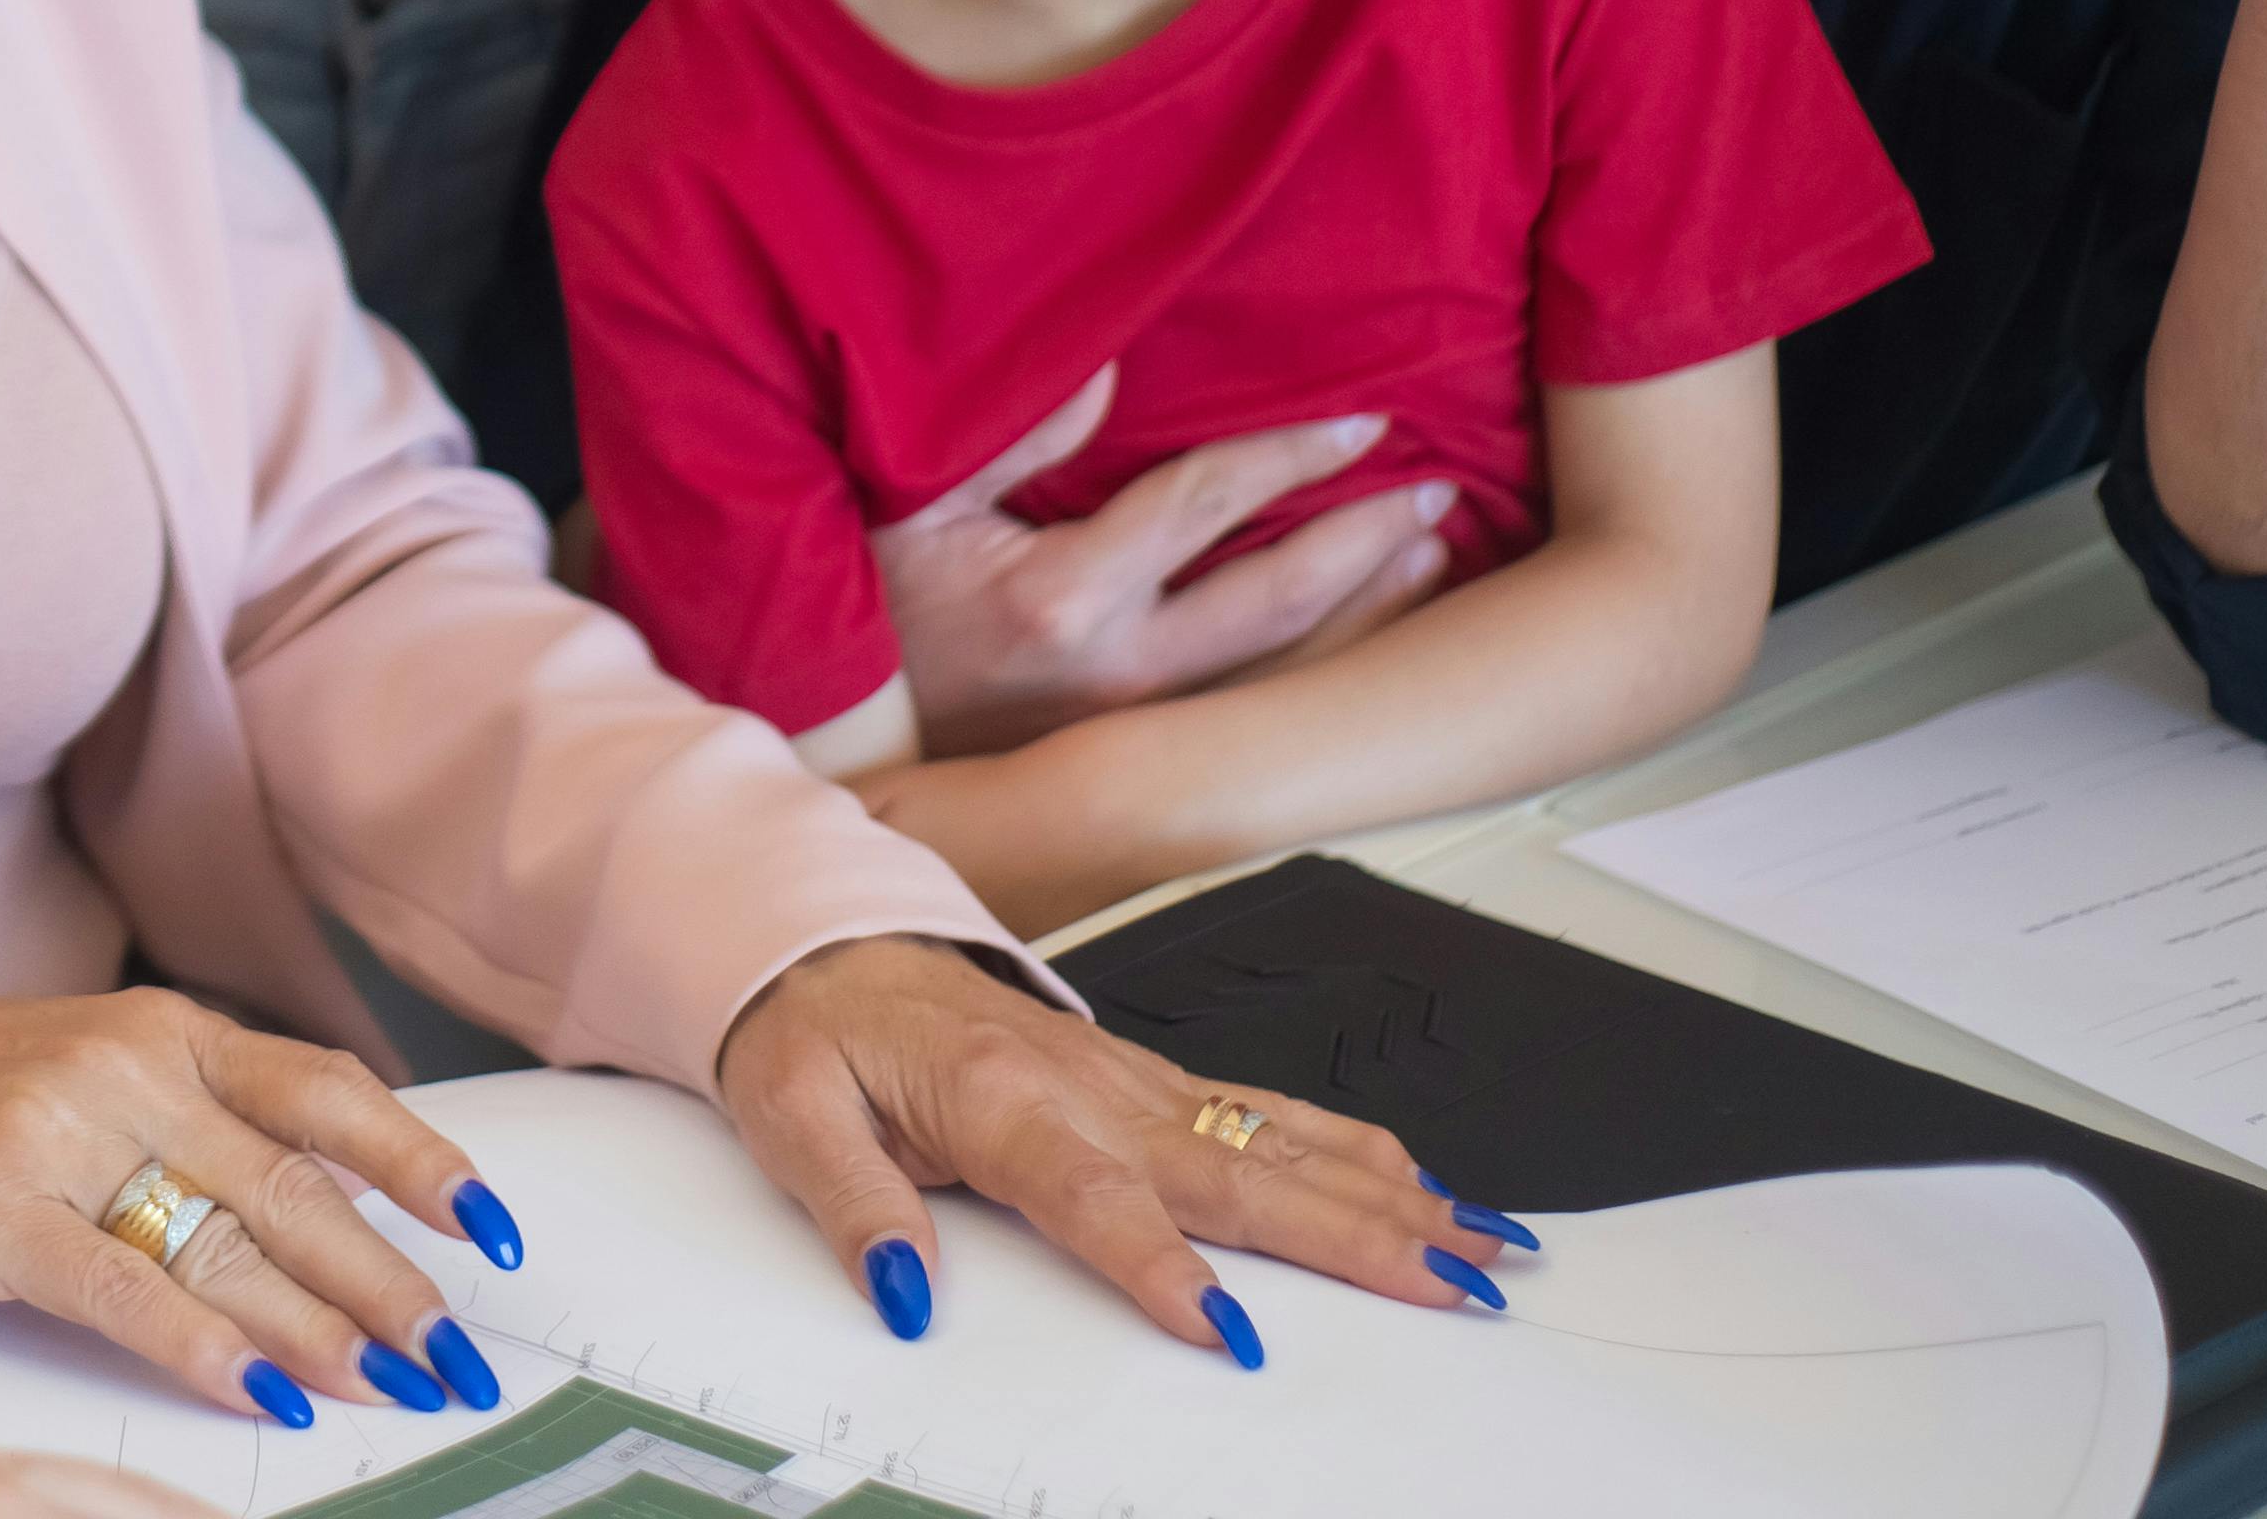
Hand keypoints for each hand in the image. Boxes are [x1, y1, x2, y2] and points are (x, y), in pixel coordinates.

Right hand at [0, 988, 510, 1429]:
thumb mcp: (97, 1072)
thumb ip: (211, 1120)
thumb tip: (352, 1202)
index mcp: (163, 1029)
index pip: (327, 1091)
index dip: (423, 1163)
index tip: (494, 1232)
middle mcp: (124, 1067)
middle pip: (295, 1183)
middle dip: (391, 1281)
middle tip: (458, 1356)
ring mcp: (56, 1135)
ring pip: (224, 1241)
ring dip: (321, 1329)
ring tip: (392, 1387)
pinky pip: (121, 1289)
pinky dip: (202, 1349)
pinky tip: (261, 1395)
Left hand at [711, 935, 1493, 1363]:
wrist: (824, 937)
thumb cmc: (813, 1026)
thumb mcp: (790, 1115)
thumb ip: (853, 1208)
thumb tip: (901, 1293)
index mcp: (1000, 1097)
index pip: (1095, 1197)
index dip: (1160, 1265)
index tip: (1223, 1329)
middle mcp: (1088, 1084)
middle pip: (1236, 1171)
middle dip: (1353, 1235)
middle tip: (1448, 1287)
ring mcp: (1131, 1078)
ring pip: (1279, 1141)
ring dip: (1384, 1195)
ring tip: (1477, 1243)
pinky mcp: (1149, 1080)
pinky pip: (1269, 1114)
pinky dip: (1355, 1152)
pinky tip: (1420, 1186)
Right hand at [868, 370, 1452, 754]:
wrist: (847, 737)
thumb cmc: (874, 605)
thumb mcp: (917, 502)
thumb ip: (1015, 432)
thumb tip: (1109, 362)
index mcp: (1064, 596)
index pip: (1206, 506)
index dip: (1290, 457)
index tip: (1361, 423)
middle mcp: (1119, 671)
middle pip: (1276, 596)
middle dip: (1364, 536)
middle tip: (1435, 488)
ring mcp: (1135, 720)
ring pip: (1282, 664)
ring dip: (1364, 605)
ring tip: (1430, 553)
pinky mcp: (1138, 746)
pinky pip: (1255, 701)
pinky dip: (1322, 661)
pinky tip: (1365, 630)